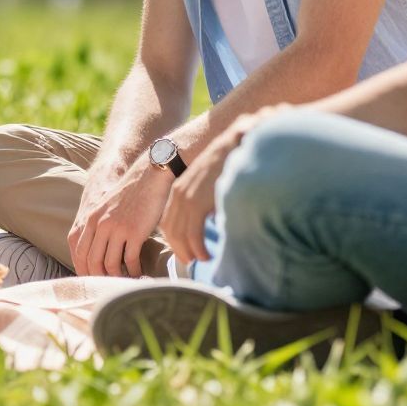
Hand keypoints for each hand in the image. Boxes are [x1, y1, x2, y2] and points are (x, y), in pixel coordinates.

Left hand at [67, 157, 173, 276]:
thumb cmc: (131, 194)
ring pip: (110, 264)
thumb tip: (98, 251)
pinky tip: (138, 272)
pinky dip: (133, 270)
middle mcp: (100, 225)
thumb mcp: (106, 208)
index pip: (79, 253)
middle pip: (92, 262)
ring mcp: (116, 229)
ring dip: (117, 277)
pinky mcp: (134, 232)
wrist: (149, 177)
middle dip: (99, 278)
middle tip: (109, 286)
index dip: (84, 271)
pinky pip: (129, 260)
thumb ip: (99, 226)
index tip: (92, 281)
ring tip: (124, 281)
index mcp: (90, 219)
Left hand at [162, 107, 282, 264]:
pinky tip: (207, 255)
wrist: (237, 143)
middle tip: (192, 262)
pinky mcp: (198, 201)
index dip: (176, 241)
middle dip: (180, 250)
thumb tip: (212, 220)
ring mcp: (187, 197)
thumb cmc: (231, 164)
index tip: (187, 253)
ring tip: (202, 260)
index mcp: (180, 189)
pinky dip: (198, 248)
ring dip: (190, 252)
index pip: (169, 222)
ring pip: (180, 235)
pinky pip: (192, 233)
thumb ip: (206, 201)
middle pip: (171, 231)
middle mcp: (179, 193)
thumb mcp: (212, 183)